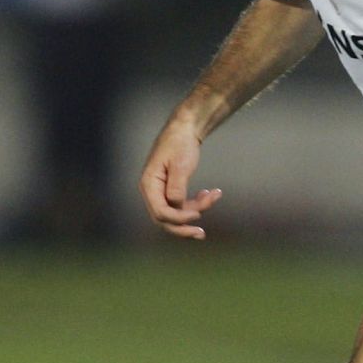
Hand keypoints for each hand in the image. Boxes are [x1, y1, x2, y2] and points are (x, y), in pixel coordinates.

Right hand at [139, 119, 221, 239]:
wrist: (184, 129)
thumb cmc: (180, 143)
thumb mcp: (180, 165)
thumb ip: (176, 187)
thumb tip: (176, 207)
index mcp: (149, 185)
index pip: (160, 212)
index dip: (179, 218)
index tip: (198, 214)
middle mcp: (152, 191)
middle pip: (164, 220)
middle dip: (184, 227)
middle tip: (201, 234)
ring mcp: (160, 192)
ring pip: (175, 214)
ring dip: (195, 211)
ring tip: (213, 196)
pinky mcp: (170, 190)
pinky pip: (181, 206)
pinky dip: (195, 204)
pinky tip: (209, 194)